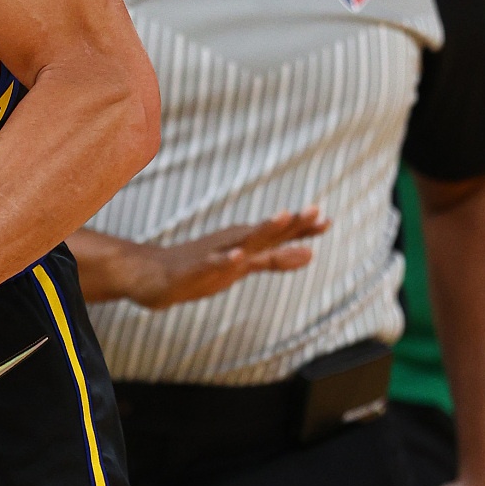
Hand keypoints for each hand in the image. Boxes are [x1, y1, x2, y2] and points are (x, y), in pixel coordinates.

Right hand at [126, 209, 328, 309]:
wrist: (157, 275)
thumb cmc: (205, 267)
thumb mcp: (246, 264)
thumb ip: (277, 259)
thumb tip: (312, 254)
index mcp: (245, 242)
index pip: (280, 234)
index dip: (303, 228)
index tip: (328, 220)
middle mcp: (233, 242)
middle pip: (267, 232)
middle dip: (291, 223)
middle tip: (315, 210)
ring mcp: (215, 253)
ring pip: (243, 241)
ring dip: (263, 229)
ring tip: (282, 217)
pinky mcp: (197, 268)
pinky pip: (213, 263)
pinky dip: (226, 259)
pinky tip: (238, 257)